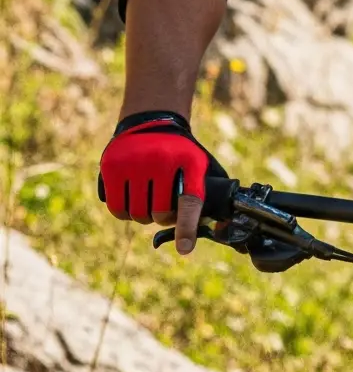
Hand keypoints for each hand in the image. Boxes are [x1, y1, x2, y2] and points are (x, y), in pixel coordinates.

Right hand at [97, 111, 216, 253]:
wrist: (151, 121)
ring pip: (136, 214)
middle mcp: (162, 160)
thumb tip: (220, 227)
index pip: (190, 201)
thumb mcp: (200, 164)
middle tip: (163, 210)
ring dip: (142, 217)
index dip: (187, 227)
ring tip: (147, 204)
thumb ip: (210, 193)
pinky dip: (123, 213)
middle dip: (162, 218)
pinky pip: (115, 207)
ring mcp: (135, 162)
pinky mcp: (112, 166)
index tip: (185, 249)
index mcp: (190, 162)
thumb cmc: (180, 153)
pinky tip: (131, 202)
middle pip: (159, 214)